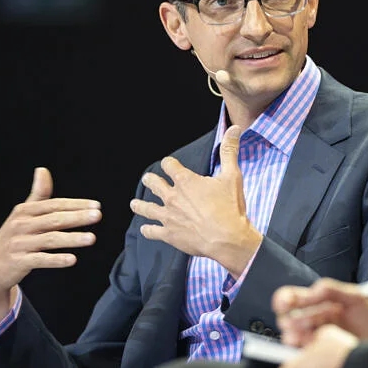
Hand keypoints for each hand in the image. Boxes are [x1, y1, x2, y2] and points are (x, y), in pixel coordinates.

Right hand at [0, 167, 101, 324]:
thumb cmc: (13, 237)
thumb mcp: (23, 214)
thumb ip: (37, 194)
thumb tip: (43, 170)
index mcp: (24, 211)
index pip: (54, 205)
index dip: (76, 204)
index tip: (96, 205)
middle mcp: (21, 225)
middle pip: (54, 220)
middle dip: (78, 217)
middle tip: (98, 216)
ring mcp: (19, 244)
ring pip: (50, 239)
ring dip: (72, 238)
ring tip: (92, 238)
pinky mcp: (18, 262)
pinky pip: (40, 260)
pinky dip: (56, 260)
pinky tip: (72, 259)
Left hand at [131, 125, 261, 275]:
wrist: (227, 238)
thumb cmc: (230, 207)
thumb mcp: (232, 175)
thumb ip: (230, 151)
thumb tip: (234, 129)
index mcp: (185, 181)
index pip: (169, 165)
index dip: (169, 163)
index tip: (169, 165)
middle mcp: (172, 197)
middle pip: (153, 184)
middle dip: (150, 180)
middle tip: (148, 180)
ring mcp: (168, 216)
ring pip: (146, 208)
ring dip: (140, 205)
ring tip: (134, 204)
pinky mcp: (168, 234)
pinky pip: (151, 231)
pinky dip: (147, 230)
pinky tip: (145, 229)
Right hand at [273, 278, 367, 347]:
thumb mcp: (355, 297)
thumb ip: (332, 289)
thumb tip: (311, 290)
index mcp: (319, 302)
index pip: (292, 298)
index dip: (284, 300)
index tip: (286, 304)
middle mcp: (314, 319)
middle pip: (288, 318)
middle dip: (288, 320)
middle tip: (292, 324)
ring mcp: (317, 336)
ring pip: (294, 335)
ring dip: (294, 335)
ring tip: (302, 336)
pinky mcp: (321, 353)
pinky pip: (305, 351)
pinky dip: (305, 348)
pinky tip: (313, 345)